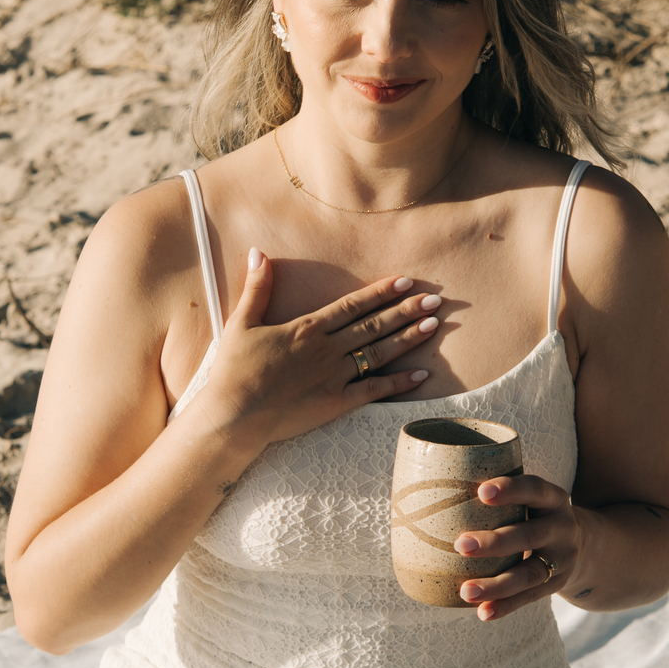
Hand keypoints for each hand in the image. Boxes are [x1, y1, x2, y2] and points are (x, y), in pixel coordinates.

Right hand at [197, 252, 438, 451]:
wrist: (234, 414)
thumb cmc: (233, 369)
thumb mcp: (241, 323)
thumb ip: (256, 288)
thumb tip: (257, 253)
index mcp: (308, 328)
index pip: (352, 305)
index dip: (380, 292)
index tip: (405, 282)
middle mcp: (327, 349)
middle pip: (374, 325)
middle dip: (406, 311)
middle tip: (435, 301)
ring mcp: (334, 377)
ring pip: (379, 353)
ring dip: (408, 339)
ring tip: (433, 326)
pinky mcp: (335, 403)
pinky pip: (374, 390)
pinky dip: (399, 383)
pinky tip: (421, 375)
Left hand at [453, 474, 585, 621]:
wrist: (585, 546)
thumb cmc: (534, 514)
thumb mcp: (529, 498)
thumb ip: (496, 495)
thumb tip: (426, 485)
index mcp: (552, 498)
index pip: (534, 488)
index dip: (510, 489)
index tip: (481, 492)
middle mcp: (562, 527)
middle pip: (530, 535)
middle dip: (496, 542)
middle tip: (460, 545)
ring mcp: (562, 559)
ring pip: (530, 574)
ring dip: (497, 584)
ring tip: (466, 591)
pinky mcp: (557, 585)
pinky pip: (530, 597)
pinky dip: (505, 606)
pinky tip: (483, 612)